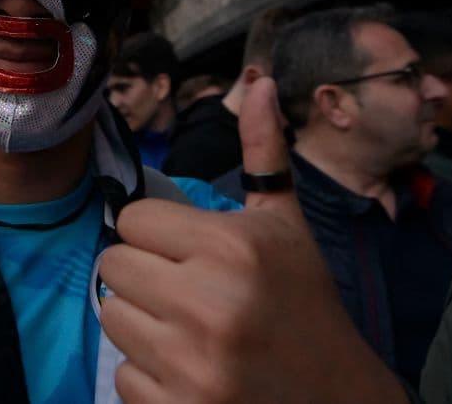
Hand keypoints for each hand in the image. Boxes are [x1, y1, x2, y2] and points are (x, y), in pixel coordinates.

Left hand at [99, 77, 407, 402]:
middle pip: (114, 266)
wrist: (339, 402)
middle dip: (146, 277)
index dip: (157, 235)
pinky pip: (124, 375)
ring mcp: (192, 365)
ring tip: (191, 332)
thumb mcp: (288, 228)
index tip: (188, 252)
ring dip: (143, 325)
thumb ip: (263, 155)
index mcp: (234, 247)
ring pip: (112, 318)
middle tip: (188, 293)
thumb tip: (259, 80)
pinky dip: (150, 376)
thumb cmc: (306, 305)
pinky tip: (192, 373)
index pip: (133, 220)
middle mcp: (209, 303)